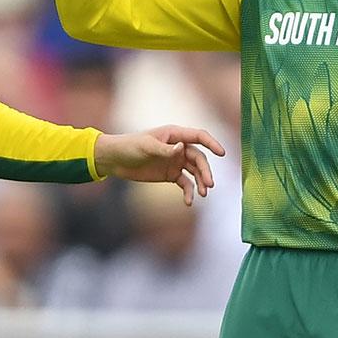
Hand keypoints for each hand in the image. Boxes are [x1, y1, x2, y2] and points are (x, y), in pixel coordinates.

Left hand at [93, 125, 226, 203]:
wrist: (115, 160)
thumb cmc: (130, 146)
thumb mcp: (146, 146)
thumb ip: (165, 149)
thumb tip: (182, 148)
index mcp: (175, 135)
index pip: (199, 137)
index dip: (212, 144)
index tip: (222, 153)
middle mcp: (179, 148)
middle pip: (199, 159)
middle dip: (205, 171)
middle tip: (209, 185)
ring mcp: (175, 161)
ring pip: (195, 172)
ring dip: (201, 182)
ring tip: (203, 194)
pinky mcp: (170, 175)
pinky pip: (185, 183)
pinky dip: (188, 192)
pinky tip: (188, 202)